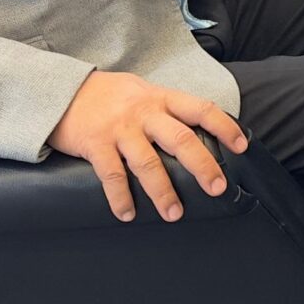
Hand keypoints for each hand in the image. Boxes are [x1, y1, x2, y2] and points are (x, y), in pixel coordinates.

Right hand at [46, 70, 247, 222]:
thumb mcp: (142, 91)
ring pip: (147, 163)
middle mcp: (144, 113)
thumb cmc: (108, 94)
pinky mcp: (95, 145)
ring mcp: (119, 129)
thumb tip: (198, 130)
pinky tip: (127, 214)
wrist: (61, 89)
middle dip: (202, 165)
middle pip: (180, 139)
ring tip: (174, 214)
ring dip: (162, 191)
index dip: (224, 126)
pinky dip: (120, 198)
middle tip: (218, 188)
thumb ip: (166, 109)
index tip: (242, 146)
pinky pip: (111, 176)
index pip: (201, 109)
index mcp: (160, 98)